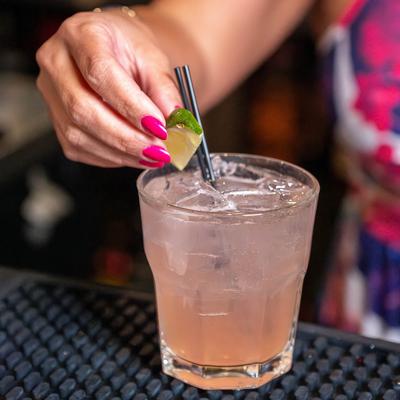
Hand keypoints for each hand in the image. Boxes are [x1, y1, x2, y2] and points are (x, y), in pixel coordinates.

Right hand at [36, 7, 180, 167]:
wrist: (114, 51)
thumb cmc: (130, 51)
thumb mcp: (154, 58)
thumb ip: (164, 88)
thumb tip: (173, 120)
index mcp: (80, 34)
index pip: (100, 73)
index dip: (130, 106)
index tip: (159, 127)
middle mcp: (56, 62)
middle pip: (82, 109)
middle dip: (125, 137)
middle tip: (158, 150)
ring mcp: (50, 93)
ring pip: (78, 135)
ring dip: (120, 153)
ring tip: (152, 156)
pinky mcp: (56, 120)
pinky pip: (78, 148)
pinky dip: (110, 158)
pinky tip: (134, 156)